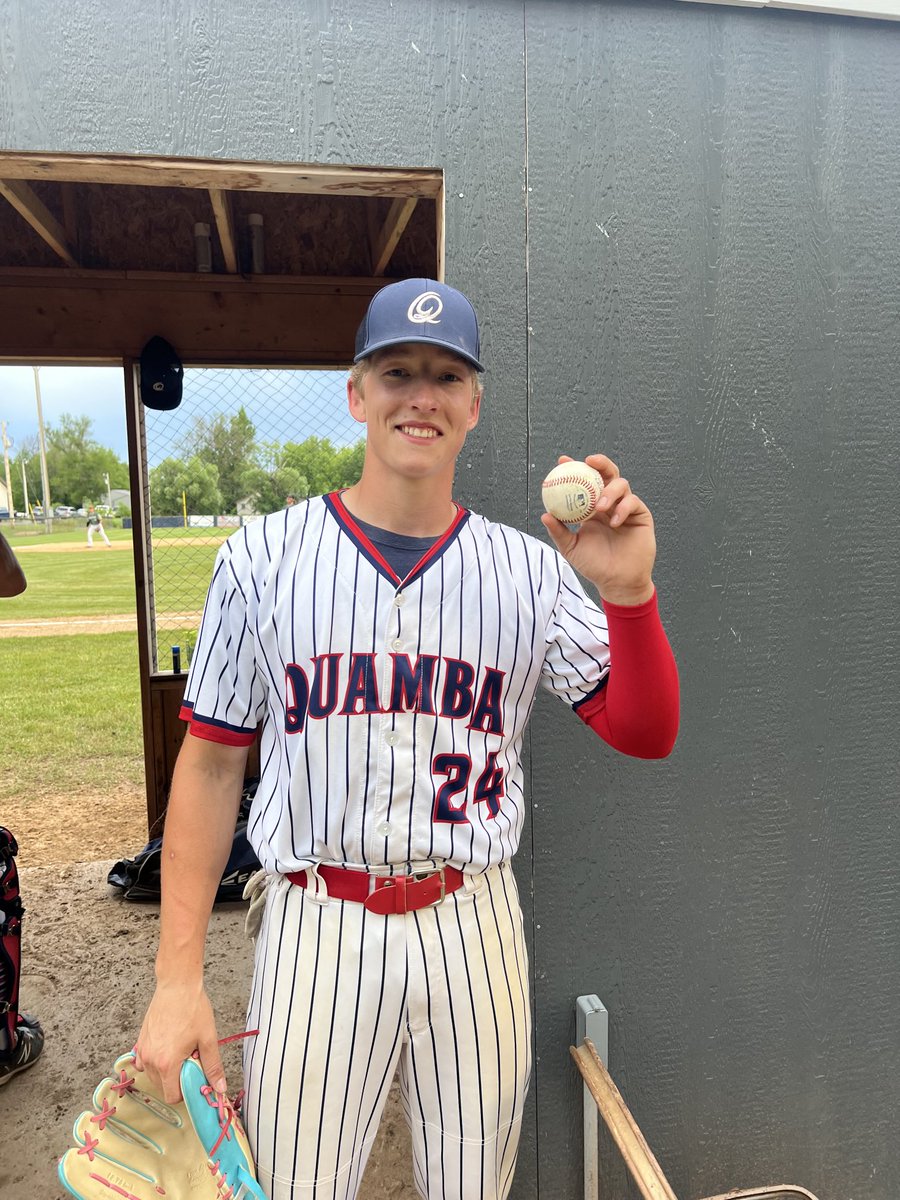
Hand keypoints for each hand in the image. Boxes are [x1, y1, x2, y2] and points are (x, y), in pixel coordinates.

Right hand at [134, 980, 225, 1103]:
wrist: (177, 984)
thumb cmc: (193, 1008)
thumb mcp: (208, 1039)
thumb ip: (213, 1066)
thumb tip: (220, 1087)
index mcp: (167, 1064)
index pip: (172, 1096)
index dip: (186, 1093)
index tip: (195, 1080)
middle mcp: (150, 1060)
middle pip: (162, 1087)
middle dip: (177, 1081)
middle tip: (191, 1061)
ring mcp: (142, 1051)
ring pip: (153, 1075)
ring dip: (167, 1071)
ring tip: (181, 1051)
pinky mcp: (140, 1041)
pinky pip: (144, 1062)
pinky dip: (155, 1062)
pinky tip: (168, 1047)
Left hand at [540, 453, 655, 604]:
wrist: (617, 582)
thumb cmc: (595, 565)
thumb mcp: (571, 548)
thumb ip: (559, 531)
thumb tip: (545, 514)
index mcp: (591, 508)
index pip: (584, 482)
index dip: (575, 468)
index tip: (563, 461)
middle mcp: (609, 504)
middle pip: (607, 474)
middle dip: (600, 463)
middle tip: (589, 461)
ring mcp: (626, 508)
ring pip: (621, 484)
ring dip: (609, 491)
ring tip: (599, 507)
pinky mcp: (640, 515)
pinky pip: (633, 502)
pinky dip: (622, 508)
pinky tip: (614, 521)